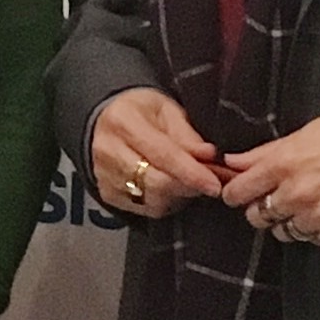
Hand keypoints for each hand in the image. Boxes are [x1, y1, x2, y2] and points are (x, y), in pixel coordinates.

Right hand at [91, 86, 224, 218]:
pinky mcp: (108, 194)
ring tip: (188, 180)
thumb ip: (187, 135)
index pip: (162, 154)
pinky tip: (171, 187)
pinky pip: (145, 209)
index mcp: (123, 121)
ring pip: (152, 200)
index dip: (191, 172)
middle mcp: (108, 150)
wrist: (106, 121)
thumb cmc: (139, 112)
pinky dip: (165, 202)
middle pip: (156, 182)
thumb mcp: (166, 110)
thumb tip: (209, 156)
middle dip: (189, 186)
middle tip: (210, 182)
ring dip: (179, 195)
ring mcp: (105, 175)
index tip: (214, 184)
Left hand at [217, 109, 319, 247]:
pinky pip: (311, 239)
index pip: (240, 191)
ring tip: (304, 204)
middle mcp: (296, 195)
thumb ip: (264, 152)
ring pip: (283, 232)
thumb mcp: (303, 134)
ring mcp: (317, 217)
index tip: (237, 192)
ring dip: (287, 221)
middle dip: (260, 208)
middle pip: (257, 217)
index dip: (235, 192)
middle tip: (272, 198)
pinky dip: (313, 229)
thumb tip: (233, 161)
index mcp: (283, 165)